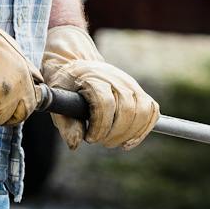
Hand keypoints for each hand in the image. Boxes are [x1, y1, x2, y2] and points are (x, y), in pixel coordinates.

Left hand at [40, 25, 158, 151]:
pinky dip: (144, 129)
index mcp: (93, 78)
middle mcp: (116, 78)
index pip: (105, 104)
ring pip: (143, 111)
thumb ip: (66, 124)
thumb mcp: (57, 101)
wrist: (76, 64)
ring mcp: (130, 83)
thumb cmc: (65, 85)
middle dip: (115, 133)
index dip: (100, 127)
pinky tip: (129, 140)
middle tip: (101, 142)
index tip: (90, 138)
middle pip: (127, 109)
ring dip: (130, 134)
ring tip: (114, 142)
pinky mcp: (138, 91)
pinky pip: (152, 110)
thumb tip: (76, 144)